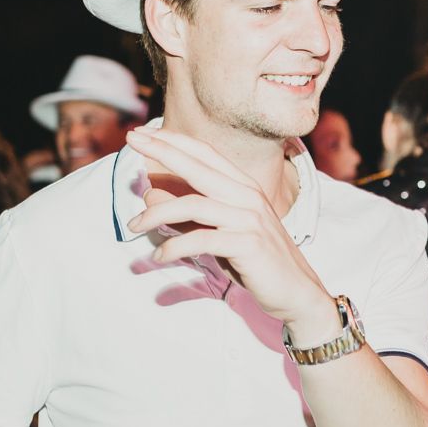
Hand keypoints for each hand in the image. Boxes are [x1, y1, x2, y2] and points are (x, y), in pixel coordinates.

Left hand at [123, 129, 336, 336]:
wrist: (297, 292)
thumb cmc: (255, 261)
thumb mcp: (219, 232)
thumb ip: (190, 214)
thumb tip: (150, 196)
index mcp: (244, 187)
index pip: (206, 154)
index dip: (175, 141)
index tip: (143, 133)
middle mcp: (248, 196)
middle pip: (198, 167)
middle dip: (162, 151)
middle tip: (130, 142)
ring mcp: (250, 219)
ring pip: (193, 204)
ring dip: (157, 214)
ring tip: (134, 225)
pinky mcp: (248, 245)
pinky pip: (201, 240)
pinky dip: (175, 247)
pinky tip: (160, 255)